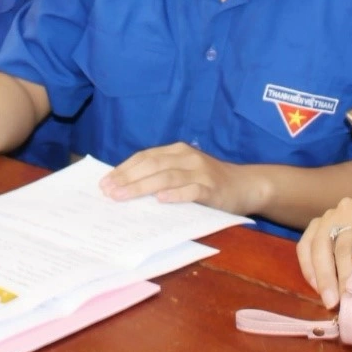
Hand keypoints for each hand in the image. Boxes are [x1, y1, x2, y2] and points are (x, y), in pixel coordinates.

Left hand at [99, 143, 262, 214]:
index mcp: (177, 151)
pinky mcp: (212, 189)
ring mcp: (201, 172)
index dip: (123, 169)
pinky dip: (176, 195)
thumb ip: (161, 175)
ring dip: (142, 187)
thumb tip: (125, 187)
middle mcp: (187, 157)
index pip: (145, 157)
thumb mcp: (184, 172)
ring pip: (167, 177)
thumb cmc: (208, 182)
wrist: (246, 185)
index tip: (104, 182)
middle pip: (152, 165)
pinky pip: (192, 191)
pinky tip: (161, 200)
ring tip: (123, 196)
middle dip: (127, 179)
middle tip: (108, 192)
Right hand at [297, 194, 351, 308]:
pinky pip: (305, 246)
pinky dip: (309, 269)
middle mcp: (350, 208)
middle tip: (346, 298)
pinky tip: (317, 289)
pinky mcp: (315, 225)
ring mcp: (330, 216)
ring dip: (324, 276)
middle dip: (344, 271)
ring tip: (330, 301)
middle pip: (343, 240)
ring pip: (320, 244)